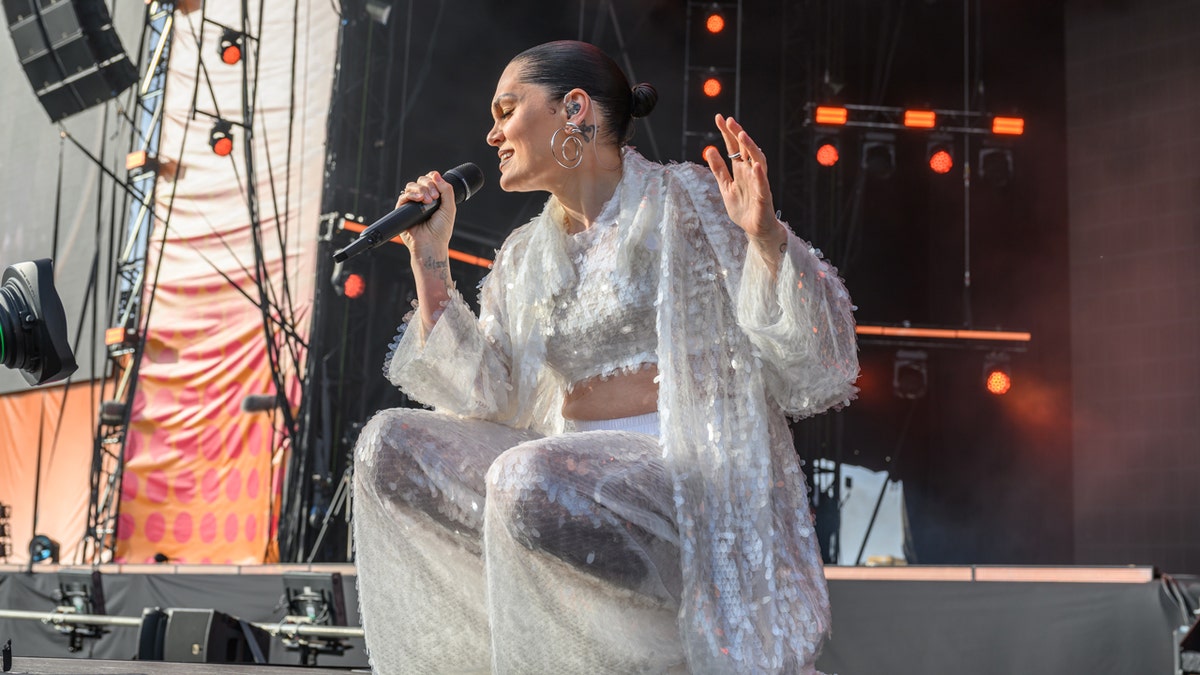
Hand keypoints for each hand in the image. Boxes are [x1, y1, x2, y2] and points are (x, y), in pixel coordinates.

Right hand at [396, 170, 456, 253]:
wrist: (431, 244)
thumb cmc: (441, 231)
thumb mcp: (449, 208)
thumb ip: (446, 190)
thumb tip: (436, 174)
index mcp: (435, 198)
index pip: (431, 180)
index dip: (434, 180)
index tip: (439, 191)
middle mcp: (423, 199)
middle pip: (421, 181)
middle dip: (428, 185)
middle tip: (434, 197)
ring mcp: (413, 204)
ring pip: (411, 186)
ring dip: (420, 189)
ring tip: (427, 200)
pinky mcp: (403, 210)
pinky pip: (403, 196)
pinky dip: (411, 194)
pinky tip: (419, 199)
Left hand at [703, 114, 786, 249]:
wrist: (756, 229)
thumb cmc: (743, 208)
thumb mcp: (725, 187)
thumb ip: (719, 170)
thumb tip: (709, 150)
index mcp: (741, 170)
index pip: (734, 147)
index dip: (727, 133)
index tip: (719, 118)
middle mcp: (751, 172)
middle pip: (746, 149)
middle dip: (738, 134)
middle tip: (729, 120)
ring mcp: (759, 183)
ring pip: (757, 160)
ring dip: (751, 148)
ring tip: (742, 135)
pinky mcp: (764, 197)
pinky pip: (763, 184)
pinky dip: (759, 175)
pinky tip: (754, 165)